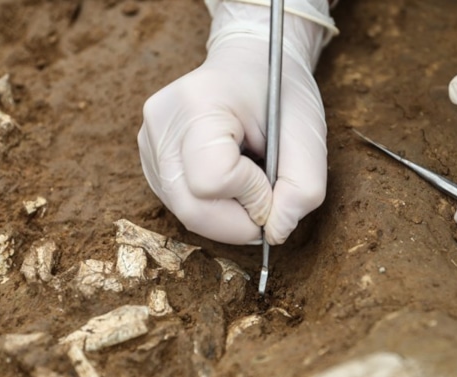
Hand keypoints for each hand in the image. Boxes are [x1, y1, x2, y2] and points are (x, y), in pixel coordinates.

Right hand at [138, 1, 334, 244]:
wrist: (250, 63)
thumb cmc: (279, 92)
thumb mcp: (308, 132)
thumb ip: (304, 187)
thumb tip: (276, 233)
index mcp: (197, 103)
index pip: (214, 180)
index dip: (253, 195)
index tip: (274, 177)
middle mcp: (160, 124)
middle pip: (192, 209)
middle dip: (240, 221)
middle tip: (268, 198)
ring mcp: (148, 144)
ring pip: (186, 214)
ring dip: (229, 215)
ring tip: (250, 179)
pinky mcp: (150, 162)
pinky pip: (182, 206)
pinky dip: (215, 208)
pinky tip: (231, 180)